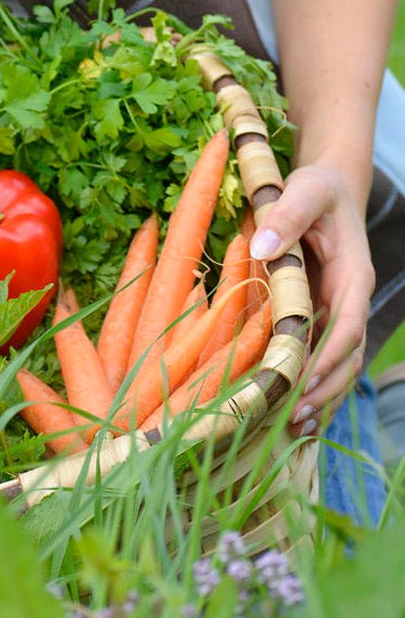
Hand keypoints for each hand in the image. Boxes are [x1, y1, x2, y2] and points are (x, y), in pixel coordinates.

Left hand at [249, 164, 373, 436]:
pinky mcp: (319, 316)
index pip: (347, 326)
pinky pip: (318, 355)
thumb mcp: (303, 190)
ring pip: (336, 363)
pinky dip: (307, 382)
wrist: (325, 189)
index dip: (328, 357)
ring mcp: (335, 311)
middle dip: (323, 388)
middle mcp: (348, 300)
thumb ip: (287, 215)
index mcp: (353, 276)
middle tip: (292, 418)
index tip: (304, 382)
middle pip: (347, 356)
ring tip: (291, 428)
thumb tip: (264, 247)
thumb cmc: (314, 188)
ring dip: (318, 394)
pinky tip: (285, 410)